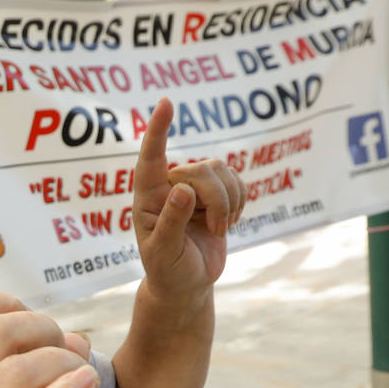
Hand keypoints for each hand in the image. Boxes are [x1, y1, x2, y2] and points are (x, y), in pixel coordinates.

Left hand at [131, 98, 245, 304]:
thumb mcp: (164, 252)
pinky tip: (227, 221)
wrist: (186, 285)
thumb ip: (171, 222)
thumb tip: (182, 189)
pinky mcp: (217, 193)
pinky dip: (240, 201)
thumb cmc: (167, 270)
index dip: (159, 130)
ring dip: (229, 202)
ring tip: (219, 229)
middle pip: (202, 169)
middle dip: (216, 199)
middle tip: (216, 229)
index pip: (151, 157)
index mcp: (148, 196)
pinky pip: (238, 181)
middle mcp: (170, 185)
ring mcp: (195, 187)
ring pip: (222, 171)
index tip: (166, 102)